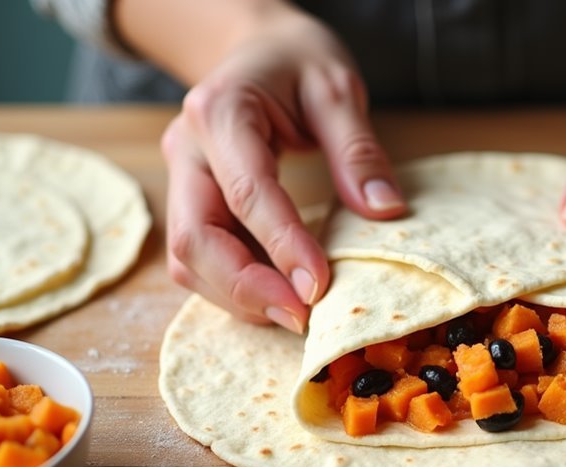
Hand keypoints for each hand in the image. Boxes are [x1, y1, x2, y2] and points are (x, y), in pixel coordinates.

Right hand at [161, 7, 405, 332]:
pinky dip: (234, 286)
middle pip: (194, 238)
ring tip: (295, 314)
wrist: (257, 48)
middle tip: (303, 318)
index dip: (281, 245)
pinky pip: (200, 258)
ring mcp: (182, 179)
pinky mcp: (190, 202)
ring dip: (238, 296)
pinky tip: (278, 296)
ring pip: (188, 258)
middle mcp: (187, 149)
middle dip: (246, 287)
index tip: (318, 288)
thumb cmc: (297, 62)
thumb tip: (383, 211)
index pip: (246, 191)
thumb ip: (357, 149)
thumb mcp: (338, 88)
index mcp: (221, 113)